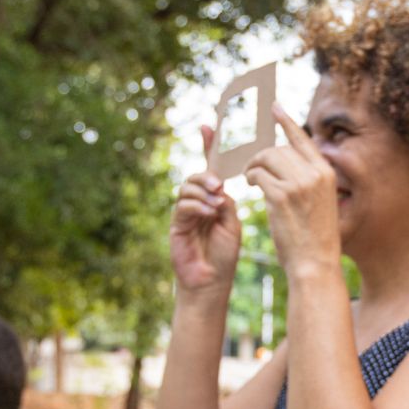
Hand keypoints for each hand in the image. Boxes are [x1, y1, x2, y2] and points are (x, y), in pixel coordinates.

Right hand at [170, 124, 242, 296]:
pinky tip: (208, 212)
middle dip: (206, 175)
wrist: (212, 282)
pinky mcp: (176, 225)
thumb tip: (220, 187)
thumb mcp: (232, 224)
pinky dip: (196, 205)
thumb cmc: (224, 255)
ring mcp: (186, 213)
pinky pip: (182, 206)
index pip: (211, 170)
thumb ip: (226, 203)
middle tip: (218, 185)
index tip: (208, 126)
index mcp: (214, 199)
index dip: (207, 148)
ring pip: (187, 188)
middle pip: (197, 176)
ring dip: (202, 191)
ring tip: (216, 202)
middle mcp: (198, 203)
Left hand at [245, 105, 339, 274]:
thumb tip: (281, 161)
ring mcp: (298, 184)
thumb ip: (306, 180)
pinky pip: (257, 175)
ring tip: (250, 178)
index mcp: (325, 173)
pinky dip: (250, 178)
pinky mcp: (281, 196)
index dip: (287, 121)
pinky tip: (251, 186)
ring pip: (265, 158)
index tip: (274, 107)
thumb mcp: (320, 202)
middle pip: (278, 149)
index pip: (302, 139)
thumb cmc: (315, 238)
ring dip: (253, 166)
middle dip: (261, 157)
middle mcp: (314, 174)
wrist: (315, 263)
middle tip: (252, 169)